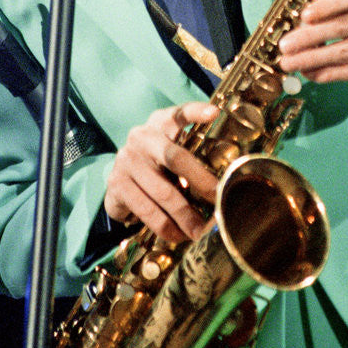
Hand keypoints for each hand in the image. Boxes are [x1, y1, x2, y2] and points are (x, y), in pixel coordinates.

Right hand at [104, 101, 219, 243]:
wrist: (119, 181)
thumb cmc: (157, 165)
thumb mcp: (171, 152)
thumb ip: (192, 154)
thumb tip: (230, 179)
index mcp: (160, 123)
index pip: (178, 113)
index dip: (196, 111)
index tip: (214, 112)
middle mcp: (142, 137)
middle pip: (175, 157)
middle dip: (200, 181)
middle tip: (218, 199)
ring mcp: (127, 160)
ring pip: (163, 191)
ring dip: (185, 215)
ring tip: (200, 231)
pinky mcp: (117, 185)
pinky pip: (146, 210)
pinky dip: (166, 226)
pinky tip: (178, 235)